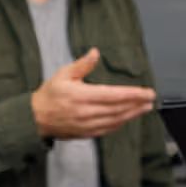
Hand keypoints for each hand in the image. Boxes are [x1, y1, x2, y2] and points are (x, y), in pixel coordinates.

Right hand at [31, 48, 155, 138]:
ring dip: (132, 115)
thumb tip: (96, 53)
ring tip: (144, 108)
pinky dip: (120, 124)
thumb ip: (82, 64)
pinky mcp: (86, 133)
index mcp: (82, 96)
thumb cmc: (49, 95)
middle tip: (151, 99)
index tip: (147, 92)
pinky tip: (127, 118)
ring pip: (116, 120)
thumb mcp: (63, 74)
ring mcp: (87, 125)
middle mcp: (86, 112)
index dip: (133, 94)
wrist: (35, 118)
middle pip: (119, 109)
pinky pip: (108, 129)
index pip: (114, 95)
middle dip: (137, 104)